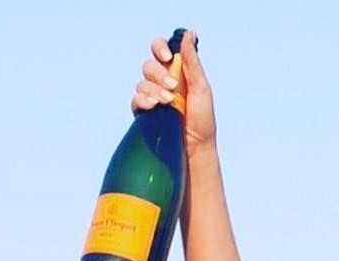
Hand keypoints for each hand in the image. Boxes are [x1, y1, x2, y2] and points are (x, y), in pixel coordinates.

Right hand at [133, 31, 215, 155]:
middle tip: (173, 87)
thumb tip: (189, 33)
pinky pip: (136, 100)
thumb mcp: (201, 88)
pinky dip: (143, 100)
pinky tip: (152, 106)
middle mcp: (162, 82)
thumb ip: (192, 62)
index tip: (168, 58)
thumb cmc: (202, 121)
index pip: (160, 50)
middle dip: (159, 74)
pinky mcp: (144, 114)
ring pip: (142, 82)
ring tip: (167, 102)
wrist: (195, 149)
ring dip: (153, 89)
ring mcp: (152, 98)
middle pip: (149, 65)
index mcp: (176, 72)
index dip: (160, 48)